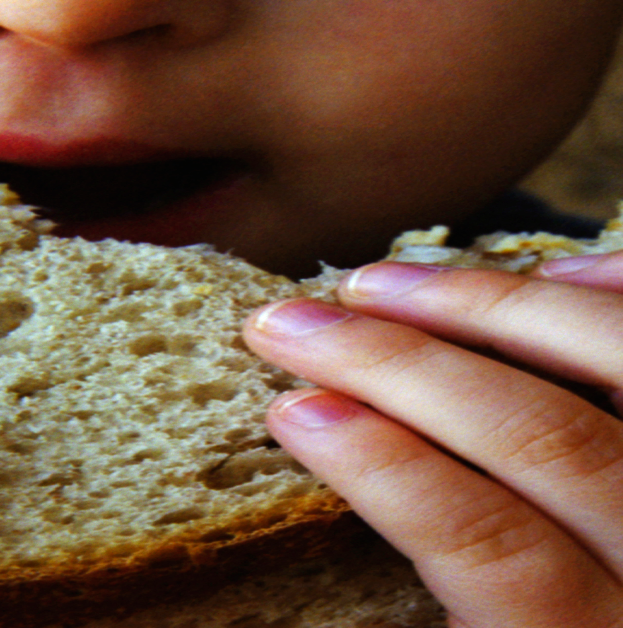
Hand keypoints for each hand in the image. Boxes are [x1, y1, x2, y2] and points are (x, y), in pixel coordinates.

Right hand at [242, 255, 622, 626]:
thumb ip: (452, 578)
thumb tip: (339, 457)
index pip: (487, 541)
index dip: (384, 466)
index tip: (292, 409)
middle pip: (544, 438)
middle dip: (400, 364)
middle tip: (294, 324)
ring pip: (618, 361)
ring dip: (488, 306)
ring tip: (378, 285)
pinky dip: (616, 292)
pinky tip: (553, 274)